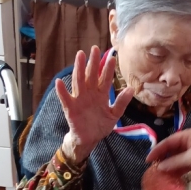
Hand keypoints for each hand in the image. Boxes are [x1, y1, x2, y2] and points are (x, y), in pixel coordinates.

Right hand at [56, 46, 133, 163]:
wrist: (89, 140)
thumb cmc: (100, 126)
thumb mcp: (114, 115)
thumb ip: (121, 102)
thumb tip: (131, 89)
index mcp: (101, 95)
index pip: (105, 79)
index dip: (108, 69)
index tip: (112, 57)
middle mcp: (90, 94)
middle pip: (91, 75)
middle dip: (93, 62)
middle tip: (95, 49)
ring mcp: (80, 100)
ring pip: (79, 81)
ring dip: (79, 69)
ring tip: (80, 56)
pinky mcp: (71, 109)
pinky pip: (66, 99)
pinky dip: (62, 91)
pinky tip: (59, 82)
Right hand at [146, 127, 190, 176]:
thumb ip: (175, 162)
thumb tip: (160, 167)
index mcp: (187, 136)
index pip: (168, 142)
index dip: (157, 150)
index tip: (148, 160)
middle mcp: (188, 141)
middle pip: (171, 149)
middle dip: (162, 159)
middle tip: (152, 168)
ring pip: (176, 158)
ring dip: (168, 166)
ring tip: (158, 175)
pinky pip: (182, 164)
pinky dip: (176, 170)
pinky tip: (169, 177)